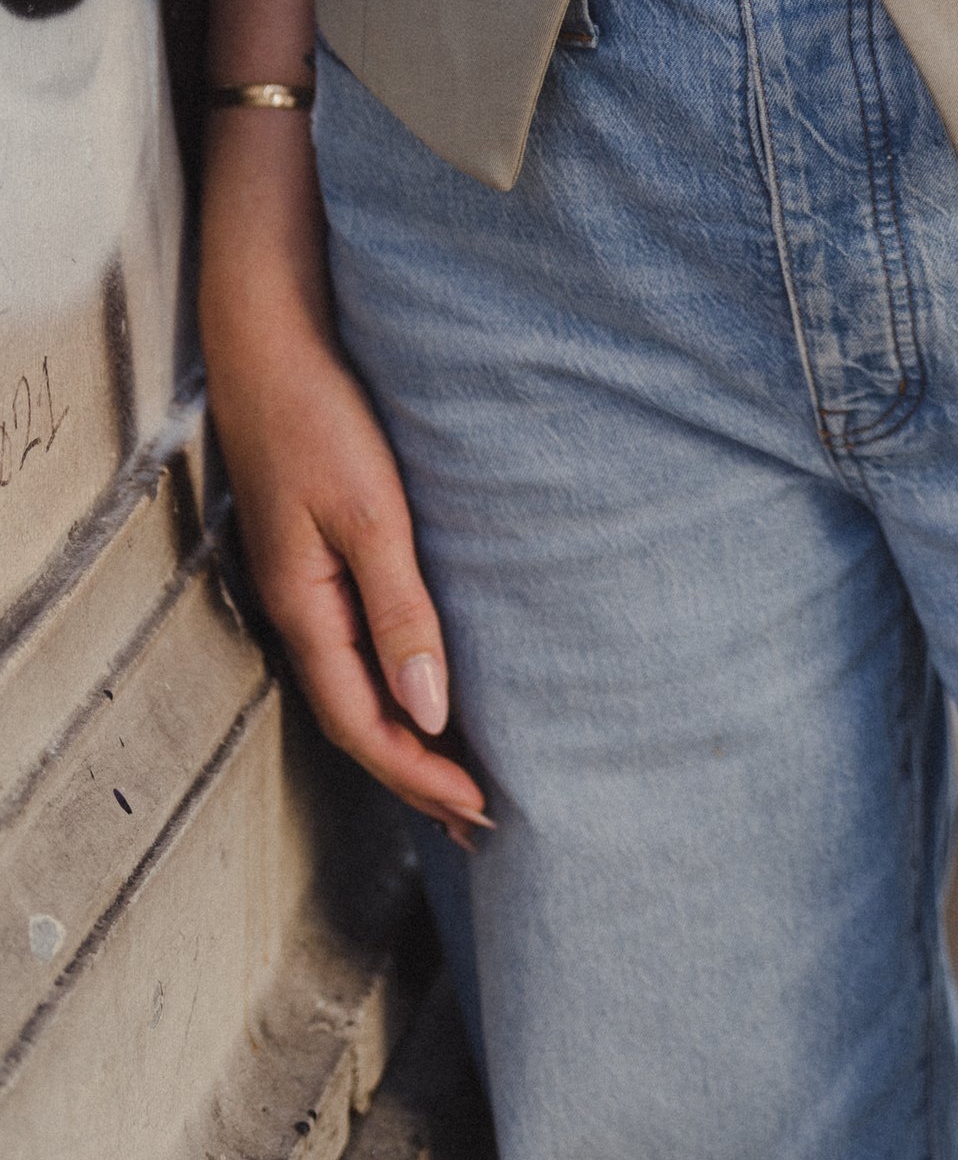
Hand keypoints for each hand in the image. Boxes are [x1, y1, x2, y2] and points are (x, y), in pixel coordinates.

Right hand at [209, 290, 489, 847]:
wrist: (273, 338)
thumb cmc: (320, 415)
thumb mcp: (369, 512)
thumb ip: (398, 609)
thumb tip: (430, 710)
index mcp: (306, 609)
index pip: (365, 725)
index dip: (420, 775)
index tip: (480, 809)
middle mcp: (301, 608)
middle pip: (359, 720)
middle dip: (416, 776)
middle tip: (481, 822)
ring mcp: (307, 583)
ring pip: (359, 687)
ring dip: (410, 736)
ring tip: (461, 777)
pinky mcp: (321, 553)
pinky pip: (360, 645)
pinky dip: (398, 683)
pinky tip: (426, 684)